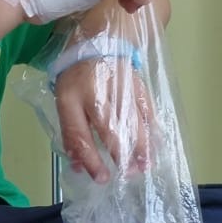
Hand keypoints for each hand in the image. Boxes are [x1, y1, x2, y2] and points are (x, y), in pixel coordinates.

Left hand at [54, 56, 154, 181]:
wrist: (97, 44)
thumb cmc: (77, 78)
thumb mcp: (64, 103)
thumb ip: (71, 134)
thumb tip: (78, 167)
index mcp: (75, 99)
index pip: (82, 135)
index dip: (92, 160)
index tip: (102, 178)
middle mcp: (99, 95)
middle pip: (113, 129)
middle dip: (122, 155)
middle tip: (129, 175)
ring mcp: (122, 90)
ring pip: (134, 121)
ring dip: (141, 146)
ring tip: (146, 165)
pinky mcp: (137, 86)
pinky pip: (147, 109)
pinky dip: (153, 127)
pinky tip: (157, 143)